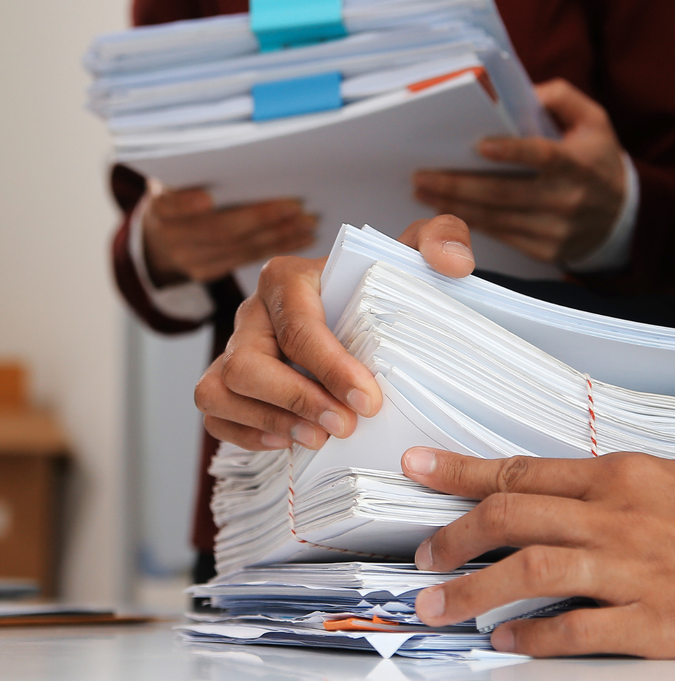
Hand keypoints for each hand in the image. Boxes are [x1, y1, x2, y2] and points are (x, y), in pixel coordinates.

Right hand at [141, 183, 317, 285]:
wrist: (157, 234)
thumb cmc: (177, 189)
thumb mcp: (175, 174)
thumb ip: (197, 167)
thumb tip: (242, 153)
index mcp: (158, 208)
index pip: (169, 206)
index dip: (186, 204)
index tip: (207, 198)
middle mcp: (172, 238)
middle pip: (220, 230)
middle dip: (262, 218)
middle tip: (295, 206)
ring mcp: (191, 260)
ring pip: (242, 247)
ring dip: (280, 234)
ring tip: (308, 221)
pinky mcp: (209, 271)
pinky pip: (249, 258)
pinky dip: (279, 245)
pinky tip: (302, 236)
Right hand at [194, 216, 475, 451]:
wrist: (360, 311)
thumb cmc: (380, 287)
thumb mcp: (414, 255)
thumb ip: (442, 239)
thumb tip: (451, 263)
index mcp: (287, 279)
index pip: (298, 326)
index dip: (330, 368)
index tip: (368, 401)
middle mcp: (253, 313)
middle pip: (246, 363)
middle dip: (296, 400)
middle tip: (345, 426)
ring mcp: (235, 349)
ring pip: (220, 389)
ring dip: (268, 421)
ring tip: (319, 439)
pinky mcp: (230, 382)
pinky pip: (217, 413)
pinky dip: (246, 434)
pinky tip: (290, 442)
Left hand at [401, 447, 674, 657]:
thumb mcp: (668, 479)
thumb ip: (604, 487)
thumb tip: (548, 496)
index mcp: (619, 476)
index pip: (520, 470)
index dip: (460, 471)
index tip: (420, 468)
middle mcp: (619, 517)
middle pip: (512, 516)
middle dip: (455, 536)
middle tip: (424, 555)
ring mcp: (637, 571)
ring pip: (532, 572)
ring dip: (475, 591)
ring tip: (439, 605)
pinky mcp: (661, 626)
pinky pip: (579, 631)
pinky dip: (535, 637)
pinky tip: (509, 642)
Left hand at [413, 79, 626, 264]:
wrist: (622, 219)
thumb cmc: (597, 161)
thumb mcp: (594, 121)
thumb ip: (561, 99)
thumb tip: (522, 94)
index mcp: (577, 165)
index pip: (542, 158)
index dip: (511, 153)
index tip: (479, 146)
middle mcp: (566, 200)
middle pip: (503, 194)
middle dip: (457, 185)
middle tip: (422, 177)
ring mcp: (555, 230)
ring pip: (495, 218)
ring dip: (454, 206)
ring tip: (424, 193)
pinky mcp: (545, 250)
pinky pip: (501, 236)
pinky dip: (470, 224)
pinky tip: (445, 213)